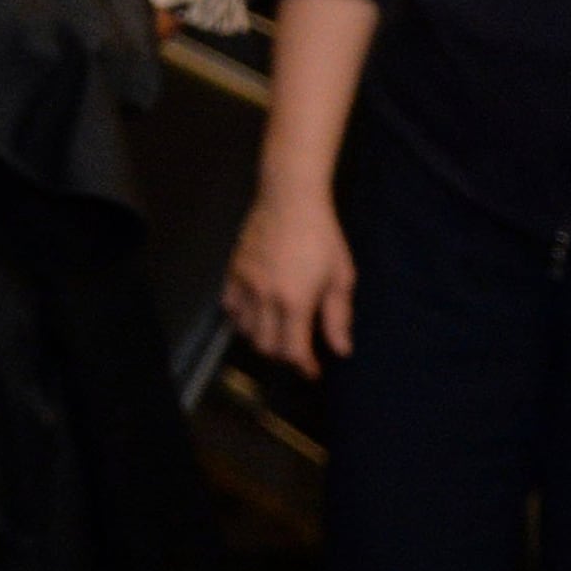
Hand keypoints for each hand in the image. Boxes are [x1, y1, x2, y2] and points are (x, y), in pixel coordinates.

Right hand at [224, 182, 354, 374]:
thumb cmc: (323, 237)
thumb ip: (338, 317)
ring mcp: (245, 284)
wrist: (290, 200)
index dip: (304, 366)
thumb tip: (340, 350)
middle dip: (283, 355)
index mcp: (295, 301)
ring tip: (276, 333)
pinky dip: (240, 318)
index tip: (314, 371)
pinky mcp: (233, 271)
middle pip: (266, 345)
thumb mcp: (341, 277)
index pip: (293, 349)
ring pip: (244, 329)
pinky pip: (229, 306)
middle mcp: (265, 298)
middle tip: (298, 350)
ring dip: (261, 338)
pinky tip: (254, 314)